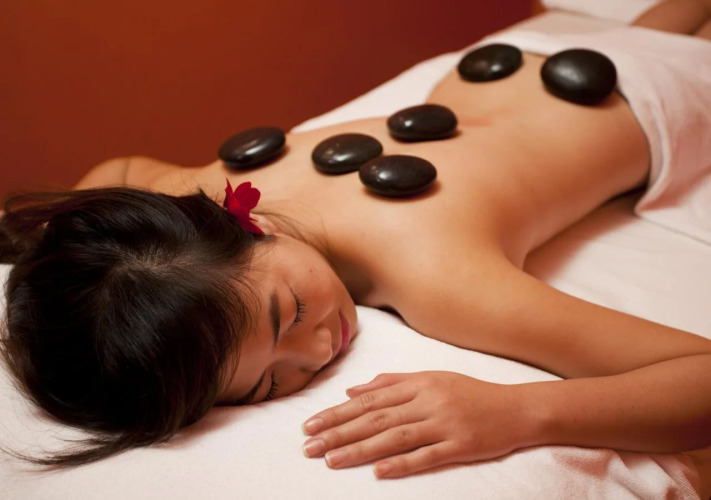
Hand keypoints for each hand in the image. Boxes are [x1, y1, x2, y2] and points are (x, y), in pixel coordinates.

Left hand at [301, 371, 533, 477]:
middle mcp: (428, 401)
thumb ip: (392, 383)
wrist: (516, 408)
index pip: (369, 400)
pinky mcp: (461, 446)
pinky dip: (402, 464)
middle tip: (309, 446)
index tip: (311, 425)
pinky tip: (378, 472)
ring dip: (360, 450)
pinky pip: (427, 456)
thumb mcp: (431, 379)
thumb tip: (352, 390)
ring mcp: (444, 424)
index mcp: (418, 384)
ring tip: (331, 461)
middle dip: (339, 432)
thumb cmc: (469, 393)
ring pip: (395, 437)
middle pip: (376, 418)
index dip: (338, 413)